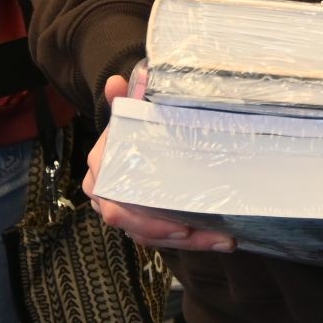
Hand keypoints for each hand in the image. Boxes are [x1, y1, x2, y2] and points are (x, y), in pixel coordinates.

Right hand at [84, 75, 235, 252]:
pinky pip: (159, 236)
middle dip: (171, 235)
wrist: (127, 129)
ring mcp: (123, 208)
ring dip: (188, 241)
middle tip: (205, 234)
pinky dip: (188, 239)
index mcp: (101, 169)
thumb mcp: (132, 108)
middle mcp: (106, 194)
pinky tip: (216, 238)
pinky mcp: (140, 216)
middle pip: (136, 227)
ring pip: (150, 235)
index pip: (117, 206)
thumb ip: (128, 97)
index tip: (180, 224)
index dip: (146, 220)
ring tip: (221, 239)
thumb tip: (117, 82)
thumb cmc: (132, 121)